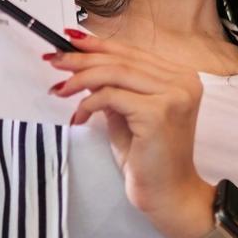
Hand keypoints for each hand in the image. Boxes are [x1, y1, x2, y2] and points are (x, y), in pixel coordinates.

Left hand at [45, 30, 215, 237]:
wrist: (168, 195)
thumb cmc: (149, 158)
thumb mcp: (129, 114)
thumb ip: (115, 88)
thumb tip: (82, 65)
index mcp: (180, 77)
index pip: (133, 53)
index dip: (98, 45)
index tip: (70, 43)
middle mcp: (182, 82)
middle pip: (122, 59)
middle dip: (82, 58)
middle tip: (55, 60)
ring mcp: (173, 96)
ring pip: (114, 73)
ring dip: (80, 79)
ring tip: (59, 88)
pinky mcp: (157, 113)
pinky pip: (111, 96)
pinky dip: (88, 102)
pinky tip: (78, 116)